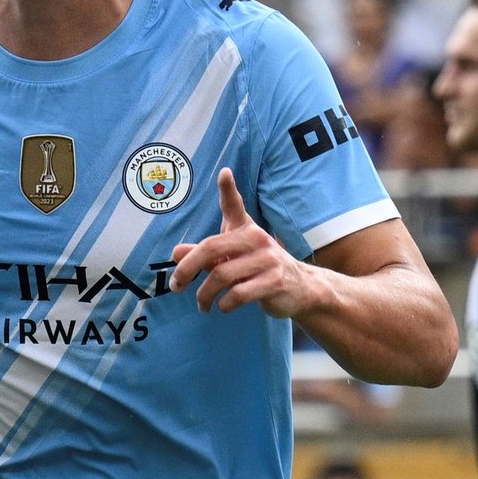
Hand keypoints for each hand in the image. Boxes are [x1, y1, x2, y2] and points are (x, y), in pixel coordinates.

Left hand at [170, 169, 314, 316]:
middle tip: (176, 286)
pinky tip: (223, 306)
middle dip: (187, 269)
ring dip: (204, 294)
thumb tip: (176, 252)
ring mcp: (268, 260)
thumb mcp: (231, 258)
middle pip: (211, 248)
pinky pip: (238, 294)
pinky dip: (224, 304)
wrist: (301, 289)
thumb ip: (204, 255)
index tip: (224, 172)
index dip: (228, 189)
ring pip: (221, 275)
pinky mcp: (275, 281)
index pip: (234, 205)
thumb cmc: (259, 269)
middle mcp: (257, 239)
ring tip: (202, 304)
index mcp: (246, 229)